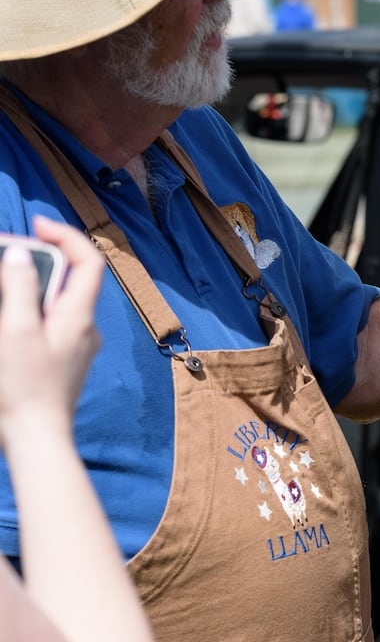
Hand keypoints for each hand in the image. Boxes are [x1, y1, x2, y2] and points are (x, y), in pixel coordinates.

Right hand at [0, 219, 104, 447]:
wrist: (36, 438)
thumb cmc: (24, 388)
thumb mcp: (15, 331)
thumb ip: (20, 289)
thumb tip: (21, 254)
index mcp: (79, 316)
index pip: (88, 261)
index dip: (66, 236)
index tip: (37, 225)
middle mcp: (85, 327)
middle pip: (72, 279)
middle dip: (41, 260)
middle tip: (8, 254)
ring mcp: (76, 345)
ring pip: (59, 301)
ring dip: (33, 286)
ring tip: (4, 281)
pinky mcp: (63, 360)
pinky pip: (51, 323)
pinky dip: (32, 310)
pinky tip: (9, 318)